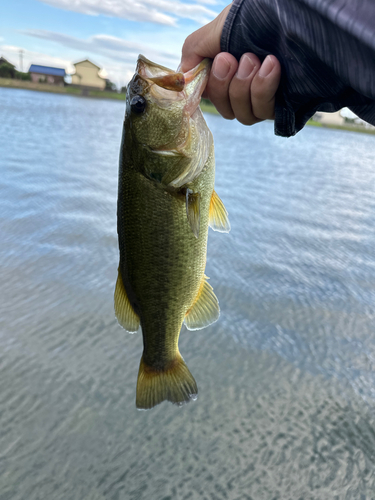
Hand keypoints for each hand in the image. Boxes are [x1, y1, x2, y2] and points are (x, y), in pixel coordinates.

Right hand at [180, 5, 280, 124]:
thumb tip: (181, 77)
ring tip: (253, 58)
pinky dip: (263, 88)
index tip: (212, 64)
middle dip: (223, 85)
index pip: (208, 97)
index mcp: (227, 74)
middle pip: (224, 110)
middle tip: (230, 58)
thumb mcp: (218, 29)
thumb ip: (194, 51)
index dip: (206, 88)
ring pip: (241, 114)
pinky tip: (270, 65)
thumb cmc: (257, 17)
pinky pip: (262, 110)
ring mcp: (262, 100)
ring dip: (243, 86)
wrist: (293, 15)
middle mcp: (244, 90)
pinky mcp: (281, 107)